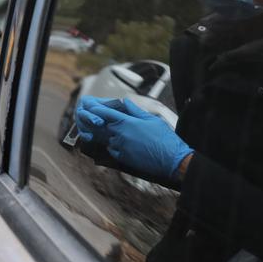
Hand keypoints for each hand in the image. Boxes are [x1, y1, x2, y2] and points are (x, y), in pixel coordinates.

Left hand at [75, 96, 192, 179]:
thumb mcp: (152, 119)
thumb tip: (124, 102)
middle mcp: (121, 134)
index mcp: (128, 122)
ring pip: (109, 139)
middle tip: (108, 121)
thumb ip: (135, 110)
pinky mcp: (123, 159)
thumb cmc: (164, 138)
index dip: (98, 109)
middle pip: (106, 126)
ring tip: (122, 135)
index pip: (107, 113)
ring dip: (112, 136)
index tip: (91, 106)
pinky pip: (112, 151)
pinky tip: (123, 146)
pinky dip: (114, 147)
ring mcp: (121, 147)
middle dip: (106, 123)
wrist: (172, 159)